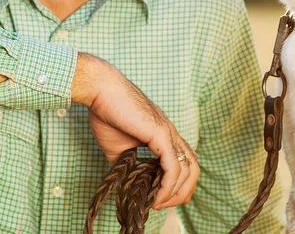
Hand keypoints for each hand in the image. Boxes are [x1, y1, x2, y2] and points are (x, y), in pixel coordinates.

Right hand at [71, 53, 199, 208]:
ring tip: (157, 203)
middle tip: (165, 205)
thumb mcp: (118, 147)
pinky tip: (156, 196)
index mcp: (163, 133)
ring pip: (188, 169)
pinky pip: (173, 167)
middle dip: (184, 191)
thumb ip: (128, 164)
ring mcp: (168, 132)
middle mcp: (170, 132)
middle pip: (193, 166)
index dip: (177, 184)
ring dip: (175, 192)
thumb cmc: (107, 111)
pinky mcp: (160, 133)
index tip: (159, 198)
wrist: (101, 90)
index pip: (183, 161)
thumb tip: (129, 184)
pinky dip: (168, 186)